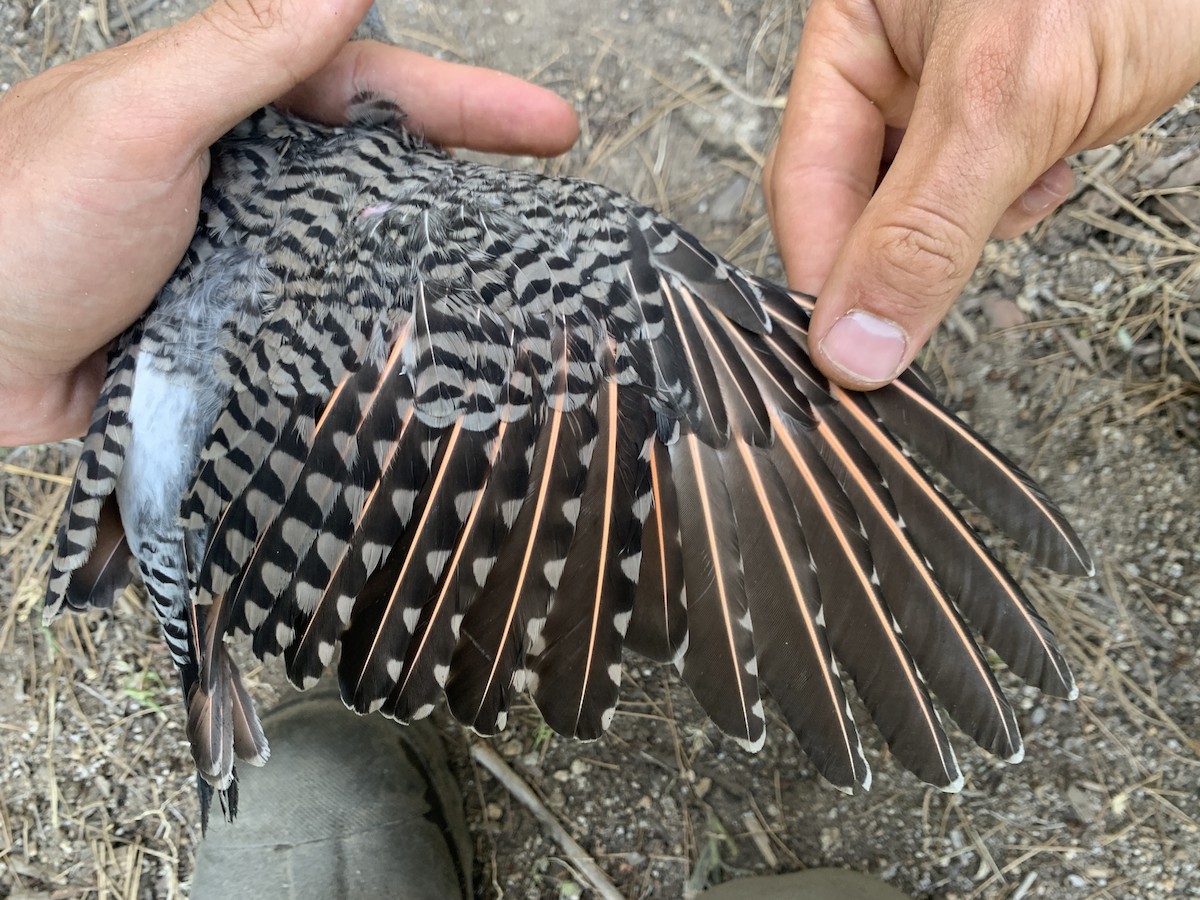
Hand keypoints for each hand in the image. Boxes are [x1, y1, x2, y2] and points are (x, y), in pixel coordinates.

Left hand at [0, 0, 577, 446]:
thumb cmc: (19, 221)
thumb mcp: (141, 120)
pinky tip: (426, 360)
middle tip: (563, 212)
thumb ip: (243, 46)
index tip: (552, 127)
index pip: (374, 88)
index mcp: (233, 106)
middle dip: (475, 183)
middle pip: (387, 173)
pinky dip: (378, 341)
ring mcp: (248, 261)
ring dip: (436, 271)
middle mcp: (250, 179)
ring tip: (521, 300)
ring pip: (365, 255)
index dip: (469, 104)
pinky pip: (328, 332)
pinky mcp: (238, 336)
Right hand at [764, 0, 1199, 388]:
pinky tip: (1049, 172)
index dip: (823, 269)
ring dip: (970, 224)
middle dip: (905, 246)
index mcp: (853, 25)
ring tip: (1023, 187)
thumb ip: (922, 228)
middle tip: (917, 313)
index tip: (844, 349)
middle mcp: (890, 56)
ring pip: (918, 205)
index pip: (805, 175)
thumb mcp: (1006, 103)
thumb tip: (854, 337)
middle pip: (856, 197)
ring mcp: (946, 85)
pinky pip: (976, 193)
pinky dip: (1013, 203)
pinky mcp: (1002, 110)